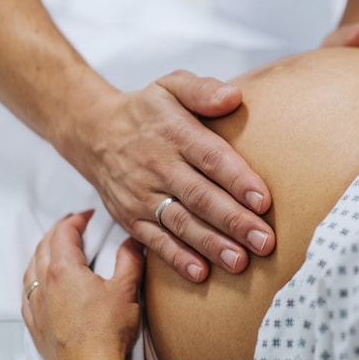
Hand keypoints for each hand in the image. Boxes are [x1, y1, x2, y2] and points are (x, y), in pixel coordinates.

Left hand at [22, 211, 142, 359]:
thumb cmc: (106, 334)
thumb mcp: (126, 290)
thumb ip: (129, 260)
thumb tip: (132, 243)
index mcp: (64, 270)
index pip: (64, 233)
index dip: (76, 220)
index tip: (86, 216)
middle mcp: (44, 285)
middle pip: (43, 247)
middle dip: (58, 232)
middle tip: (72, 226)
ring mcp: (37, 306)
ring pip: (31, 269)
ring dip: (42, 253)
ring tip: (54, 249)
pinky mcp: (36, 325)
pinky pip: (26, 294)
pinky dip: (32, 280)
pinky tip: (39, 284)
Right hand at [65, 71, 275, 283]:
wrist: (93, 132)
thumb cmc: (147, 111)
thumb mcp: (172, 86)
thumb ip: (203, 91)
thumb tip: (233, 96)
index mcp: (175, 134)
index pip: (210, 158)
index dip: (237, 180)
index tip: (263, 200)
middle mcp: (158, 166)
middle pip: (200, 197)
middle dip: (234, 221)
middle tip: (265, 241)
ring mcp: (142, 195)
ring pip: (180, 223)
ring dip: (211, 245)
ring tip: (240, 261)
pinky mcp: (131, 218)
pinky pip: (154, 241)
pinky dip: (176, 259)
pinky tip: (200, 273)